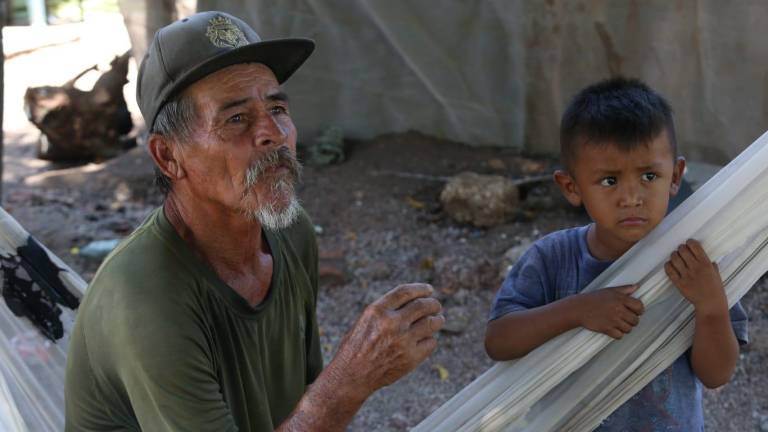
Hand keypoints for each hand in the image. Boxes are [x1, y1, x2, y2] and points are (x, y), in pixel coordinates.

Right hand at [328, 283, 443, 400]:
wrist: (352, 376)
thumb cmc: (357, 347)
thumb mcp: (366, 320)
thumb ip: (387, 310)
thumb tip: (414, 300)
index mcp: (377, 311)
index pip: (405, 292)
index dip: (420, 289)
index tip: (429, 290)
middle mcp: (391, 323)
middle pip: (422, 305)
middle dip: (433, 304)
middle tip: (436, 306)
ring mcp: (403, 341)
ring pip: (431, 323)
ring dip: (437, 320)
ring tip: (438, 320)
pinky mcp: (411, 358)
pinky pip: (431, 342)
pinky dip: (430, 339)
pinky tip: (426, 340)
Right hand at [575, 285, 643, 338]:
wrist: (579, 308)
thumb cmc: (594, 299)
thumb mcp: (609, 290)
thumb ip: (624, 289)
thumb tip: (637, 286)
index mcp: (620, 299)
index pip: (639, 307)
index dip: (639, 310)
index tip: (635, 311)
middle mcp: (618, 310)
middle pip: (635, 320)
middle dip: (632, 320)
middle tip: (625, 318)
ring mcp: (613, 320)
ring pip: (628, 329)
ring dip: (625, 327)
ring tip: (619, 323)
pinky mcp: (607, 329)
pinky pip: (619, 336)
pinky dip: (618, 334)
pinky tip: (614, 329)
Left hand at [664, 239, 726, 313]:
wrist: (710, 304)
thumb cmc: (716, 290)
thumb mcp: (717, 275)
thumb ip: (712, 267)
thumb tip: (710, 261)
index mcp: (706, 264)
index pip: (695, 246)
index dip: (690, 242)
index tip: (688, 244)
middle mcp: (695, 267)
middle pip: (682, 250)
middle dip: (681, 248)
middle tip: (681, 251)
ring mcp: (686, 275)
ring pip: (675, 258)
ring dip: (674, 255)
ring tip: (675, 257)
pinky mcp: (679, 283)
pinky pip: (669, 270)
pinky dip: (668, 265)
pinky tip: (670, 265)